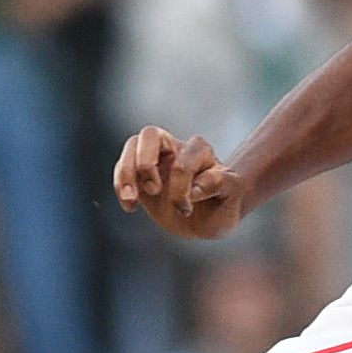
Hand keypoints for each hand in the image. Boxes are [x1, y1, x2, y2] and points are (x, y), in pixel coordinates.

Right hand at [112, 127, 247, 239]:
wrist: (210, 218)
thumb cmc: (223, 204)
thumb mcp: (231, 196)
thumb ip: (218, 184)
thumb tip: (194, 188)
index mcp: (200, 151)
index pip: (183, 160)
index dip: (182, 186)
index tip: (187, 209)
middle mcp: (176, 149)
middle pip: (150, 134)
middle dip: (145, 162)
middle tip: (154, 190)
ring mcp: (156, 159)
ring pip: (132, 146)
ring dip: (126, 173)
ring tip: (131, 200)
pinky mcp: (141, 175)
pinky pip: (122, 167)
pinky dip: (120, 186)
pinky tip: (130, 207)